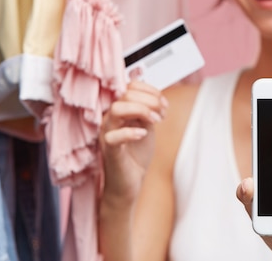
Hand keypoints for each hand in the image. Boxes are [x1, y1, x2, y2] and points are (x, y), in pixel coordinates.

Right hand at [99, 80, 167, 205]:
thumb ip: (149, 111)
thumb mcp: (147, 127)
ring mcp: (108, 134)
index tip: (163, 103)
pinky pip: (113, 136)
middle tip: (162, 113)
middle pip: (125, 95)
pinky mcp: (109, 150)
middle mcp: (111, 119)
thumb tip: (157, 98)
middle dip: (149, 100)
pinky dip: (130, 132)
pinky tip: (143, 134)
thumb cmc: (136, 155)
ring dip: (140, 110)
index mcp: (120, 111)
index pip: (130, 86)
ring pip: (116, 109)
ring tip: (155, 120)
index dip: (149, 90)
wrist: (130, 183)